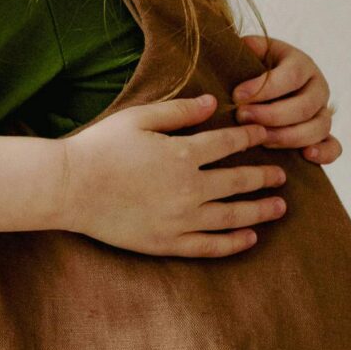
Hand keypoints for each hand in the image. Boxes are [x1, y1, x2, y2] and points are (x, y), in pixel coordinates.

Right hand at [55, 93, 287, 259]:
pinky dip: (234, 243)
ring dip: (260, 211)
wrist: (68, 188)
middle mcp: (189, 189)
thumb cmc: (99, 147)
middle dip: (265, 178)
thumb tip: (213, 103)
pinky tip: (250, 238)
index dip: (251, 139)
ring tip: (279, 207)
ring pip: (232, 217)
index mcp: (183, 154)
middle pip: (239, 182)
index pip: (229, 144)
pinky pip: (210, 246)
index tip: (265, 136)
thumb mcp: (138, 118)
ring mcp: (180, 219)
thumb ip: (179, 111)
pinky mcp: (167, 243)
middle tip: (281, 176)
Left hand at [233, 35, 340, 164]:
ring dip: (288, 137)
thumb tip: (244, 47)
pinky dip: (324, 153)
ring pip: (318, 127)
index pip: (291, 76)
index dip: (264, 88)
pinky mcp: (324, 134)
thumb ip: (248, 49)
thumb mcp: (252, 52)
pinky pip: (334, 146)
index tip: (237, 96)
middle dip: (271, 115)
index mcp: (301, 64)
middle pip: (304, 106)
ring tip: (260, 140)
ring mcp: (323, 112)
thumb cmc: (255, 68)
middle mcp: (317, 87)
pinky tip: (306, 156)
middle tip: (242, 118)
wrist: (267, 85)